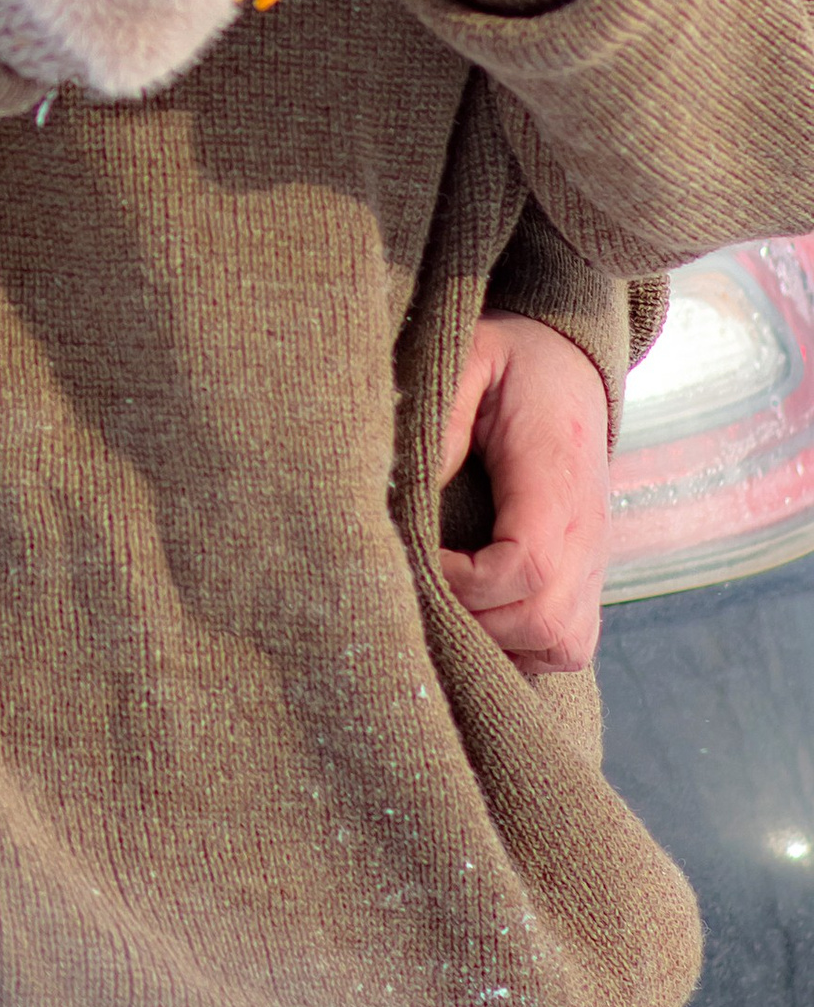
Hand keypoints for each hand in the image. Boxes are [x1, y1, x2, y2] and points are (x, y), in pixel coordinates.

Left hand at [436, 312, 612, 675]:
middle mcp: (588, 531)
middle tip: (420, 591)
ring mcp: (594, 562)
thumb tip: (411, 487)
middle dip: (473, 622)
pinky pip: (567, 646)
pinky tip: (477, 619)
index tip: (420, 558)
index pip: (529, 563)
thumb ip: (442, 414)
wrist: (569, 369)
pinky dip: (521, 649)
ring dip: (496, 642)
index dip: (467, 581)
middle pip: (544, 619)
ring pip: (561, 644)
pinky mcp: (588, 580)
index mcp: (556, 477)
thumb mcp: (469, 357)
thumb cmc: (511, 366)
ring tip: (444, 608)